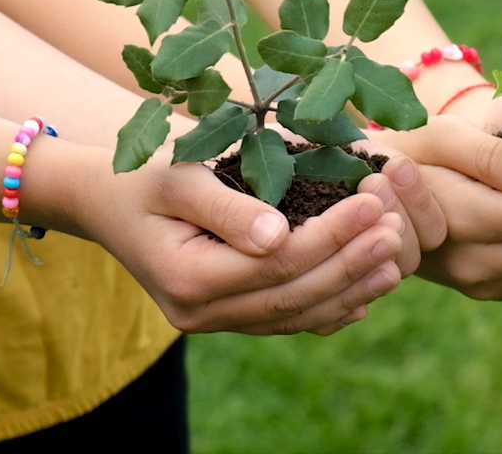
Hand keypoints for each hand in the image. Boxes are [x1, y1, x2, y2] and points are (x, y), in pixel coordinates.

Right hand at [69, 147, 405, 335]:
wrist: (103, 205)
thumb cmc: (141, 180)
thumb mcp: (177, 178)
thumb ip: (227, 208)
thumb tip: (279, 235)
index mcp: (189, 277)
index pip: (279, 262)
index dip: (332, 234)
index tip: (373, 201)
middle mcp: (201, 314)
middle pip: (294, 295)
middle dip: (352, 262)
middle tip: (398, 229)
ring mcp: (213, 323)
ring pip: (295, 316)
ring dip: (350, 290)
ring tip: (395, 260)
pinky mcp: (225, 319)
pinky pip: (284, 322)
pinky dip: (328, 310)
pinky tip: (365, 291)